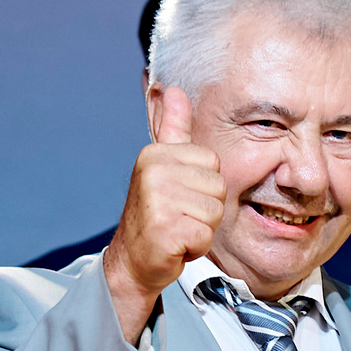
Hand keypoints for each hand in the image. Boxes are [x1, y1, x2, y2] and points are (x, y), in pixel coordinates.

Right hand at [102, 84, 223, 342]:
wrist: (132, 261)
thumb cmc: (154, 215)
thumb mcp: (163, 167)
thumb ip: (171, 128)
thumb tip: (171, 89)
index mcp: (156, 154)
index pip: (213, 164)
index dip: (202, 187)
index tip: (179, 196)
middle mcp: (153, 172)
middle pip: (218, 188)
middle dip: (205, 210)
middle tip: (177, 216)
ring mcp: (157, 201)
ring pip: (214, 213)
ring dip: (200, 229)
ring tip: (176, 229)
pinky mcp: (164, 230)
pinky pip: (205, 236)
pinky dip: (194, 248)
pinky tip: (175, 245)